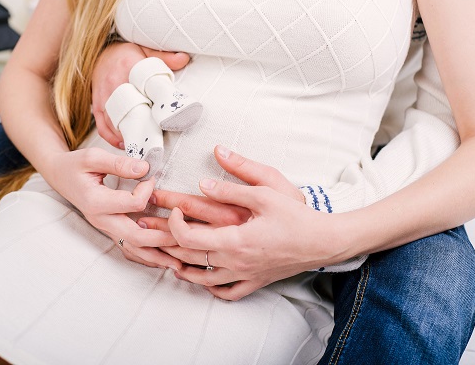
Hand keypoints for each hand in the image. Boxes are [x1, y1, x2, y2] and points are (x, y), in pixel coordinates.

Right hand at [47, 147, 182, 269]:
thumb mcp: (92, 157)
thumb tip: (144, 169)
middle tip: (185, 235)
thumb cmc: (76, 165)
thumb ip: (119, 163)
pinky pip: (130, 249)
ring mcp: (106, 228)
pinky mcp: (111, 231)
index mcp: (96, 202)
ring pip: (134, 249)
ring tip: (180, 262)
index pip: (132, 204)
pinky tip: (164, 261)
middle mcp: (101, 220)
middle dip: (163, 238)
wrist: (60, 176)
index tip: (152, 178)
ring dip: (158, 256)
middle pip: (136, 237)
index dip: (148, 190)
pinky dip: (148, 256)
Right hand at [91, 42, 189, 147]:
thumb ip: (165, 56)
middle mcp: (113, 83)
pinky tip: (125, 144)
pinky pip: (102, 126)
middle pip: (130, 110)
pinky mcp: (97, 106)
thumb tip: (184, 58)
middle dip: (143, 126)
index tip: (166, 119)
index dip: (154, 106)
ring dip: (128, 136)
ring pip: (115, 122)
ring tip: (143, 146)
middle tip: (157, 140)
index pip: (143, 89)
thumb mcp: (146, 49)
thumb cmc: (127, 54)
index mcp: (128, 66)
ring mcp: (103, 97)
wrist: (101, 54)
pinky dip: (113, 138)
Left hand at [140, 146, 321, 300]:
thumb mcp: (266, 193)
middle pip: (189, 258)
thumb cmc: (296, 216)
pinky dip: (211, 288)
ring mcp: (245, 274)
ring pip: (203, 279)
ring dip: (182, 268)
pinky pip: (228, 292)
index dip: (173, 224)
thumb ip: (232, 188)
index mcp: (235, 239)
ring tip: (168, 256)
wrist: (323, 241)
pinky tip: (204, 280)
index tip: (172, 208)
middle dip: (167, 243)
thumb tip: (202, 183)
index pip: (190, 238)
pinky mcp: (255, 281)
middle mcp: (235, 262)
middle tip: (151, 232)